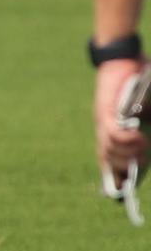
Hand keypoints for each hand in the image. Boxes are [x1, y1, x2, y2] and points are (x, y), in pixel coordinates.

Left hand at [95, 57, 147, 178]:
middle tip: (140, 166)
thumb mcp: (147, 112)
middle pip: (111, 161)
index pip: (112, 162)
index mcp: (117, 132)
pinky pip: (111, 133)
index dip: (117, 178)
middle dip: (125, 170)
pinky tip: (138, 138)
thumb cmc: (140, 84)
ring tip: (142, 149)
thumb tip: (147, 139)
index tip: (123, 191)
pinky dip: (125, 140)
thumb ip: (148, 124)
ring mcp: (105, 121)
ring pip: (110, 151)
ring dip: (128, 155)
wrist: (123, 58)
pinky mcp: (106, 111)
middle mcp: (107, 130)